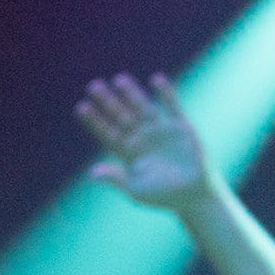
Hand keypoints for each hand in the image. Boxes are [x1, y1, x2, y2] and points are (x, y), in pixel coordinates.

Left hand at [76, 72, 220, 212]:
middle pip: (121, 115)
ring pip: (142, 107)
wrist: (193, 195)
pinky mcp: (180, 127)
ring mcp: (160, 130)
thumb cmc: (163, 196)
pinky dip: (165, 93)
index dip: (95, 120)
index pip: (107, 132)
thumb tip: (92, 173)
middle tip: (93, 85)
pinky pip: (171, 106)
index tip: (81, 106)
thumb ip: (116, 178)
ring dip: (131, 93)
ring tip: (119, 79)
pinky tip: (156, 79)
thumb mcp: (135, 189)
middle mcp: (141, 137)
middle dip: (108, 101)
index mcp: (128, 152)